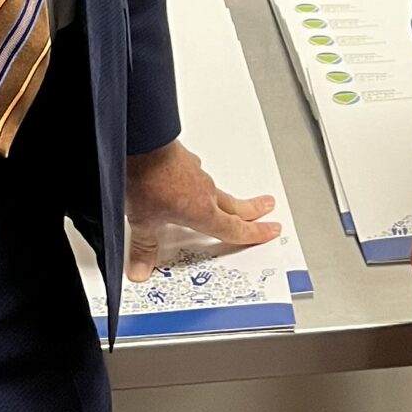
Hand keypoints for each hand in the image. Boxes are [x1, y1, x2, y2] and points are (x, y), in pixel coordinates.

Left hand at [124, 139, 279, 280]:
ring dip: (227, 198)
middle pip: (235, 206)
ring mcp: (196, 173)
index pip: (234, 229)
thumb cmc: (147, 180)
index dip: (254, 233)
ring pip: (217, 190)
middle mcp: (204, 192)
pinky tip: (191, 184)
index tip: (271, 230)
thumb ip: (144, 247)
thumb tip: (140, 270)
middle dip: (253, 210)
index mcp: (202, 212)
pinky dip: (200, 184)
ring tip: (229, 203)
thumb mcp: (143, 222)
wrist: (140, 141)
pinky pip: (198, 176)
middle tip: (267, 207)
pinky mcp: (184, 160)